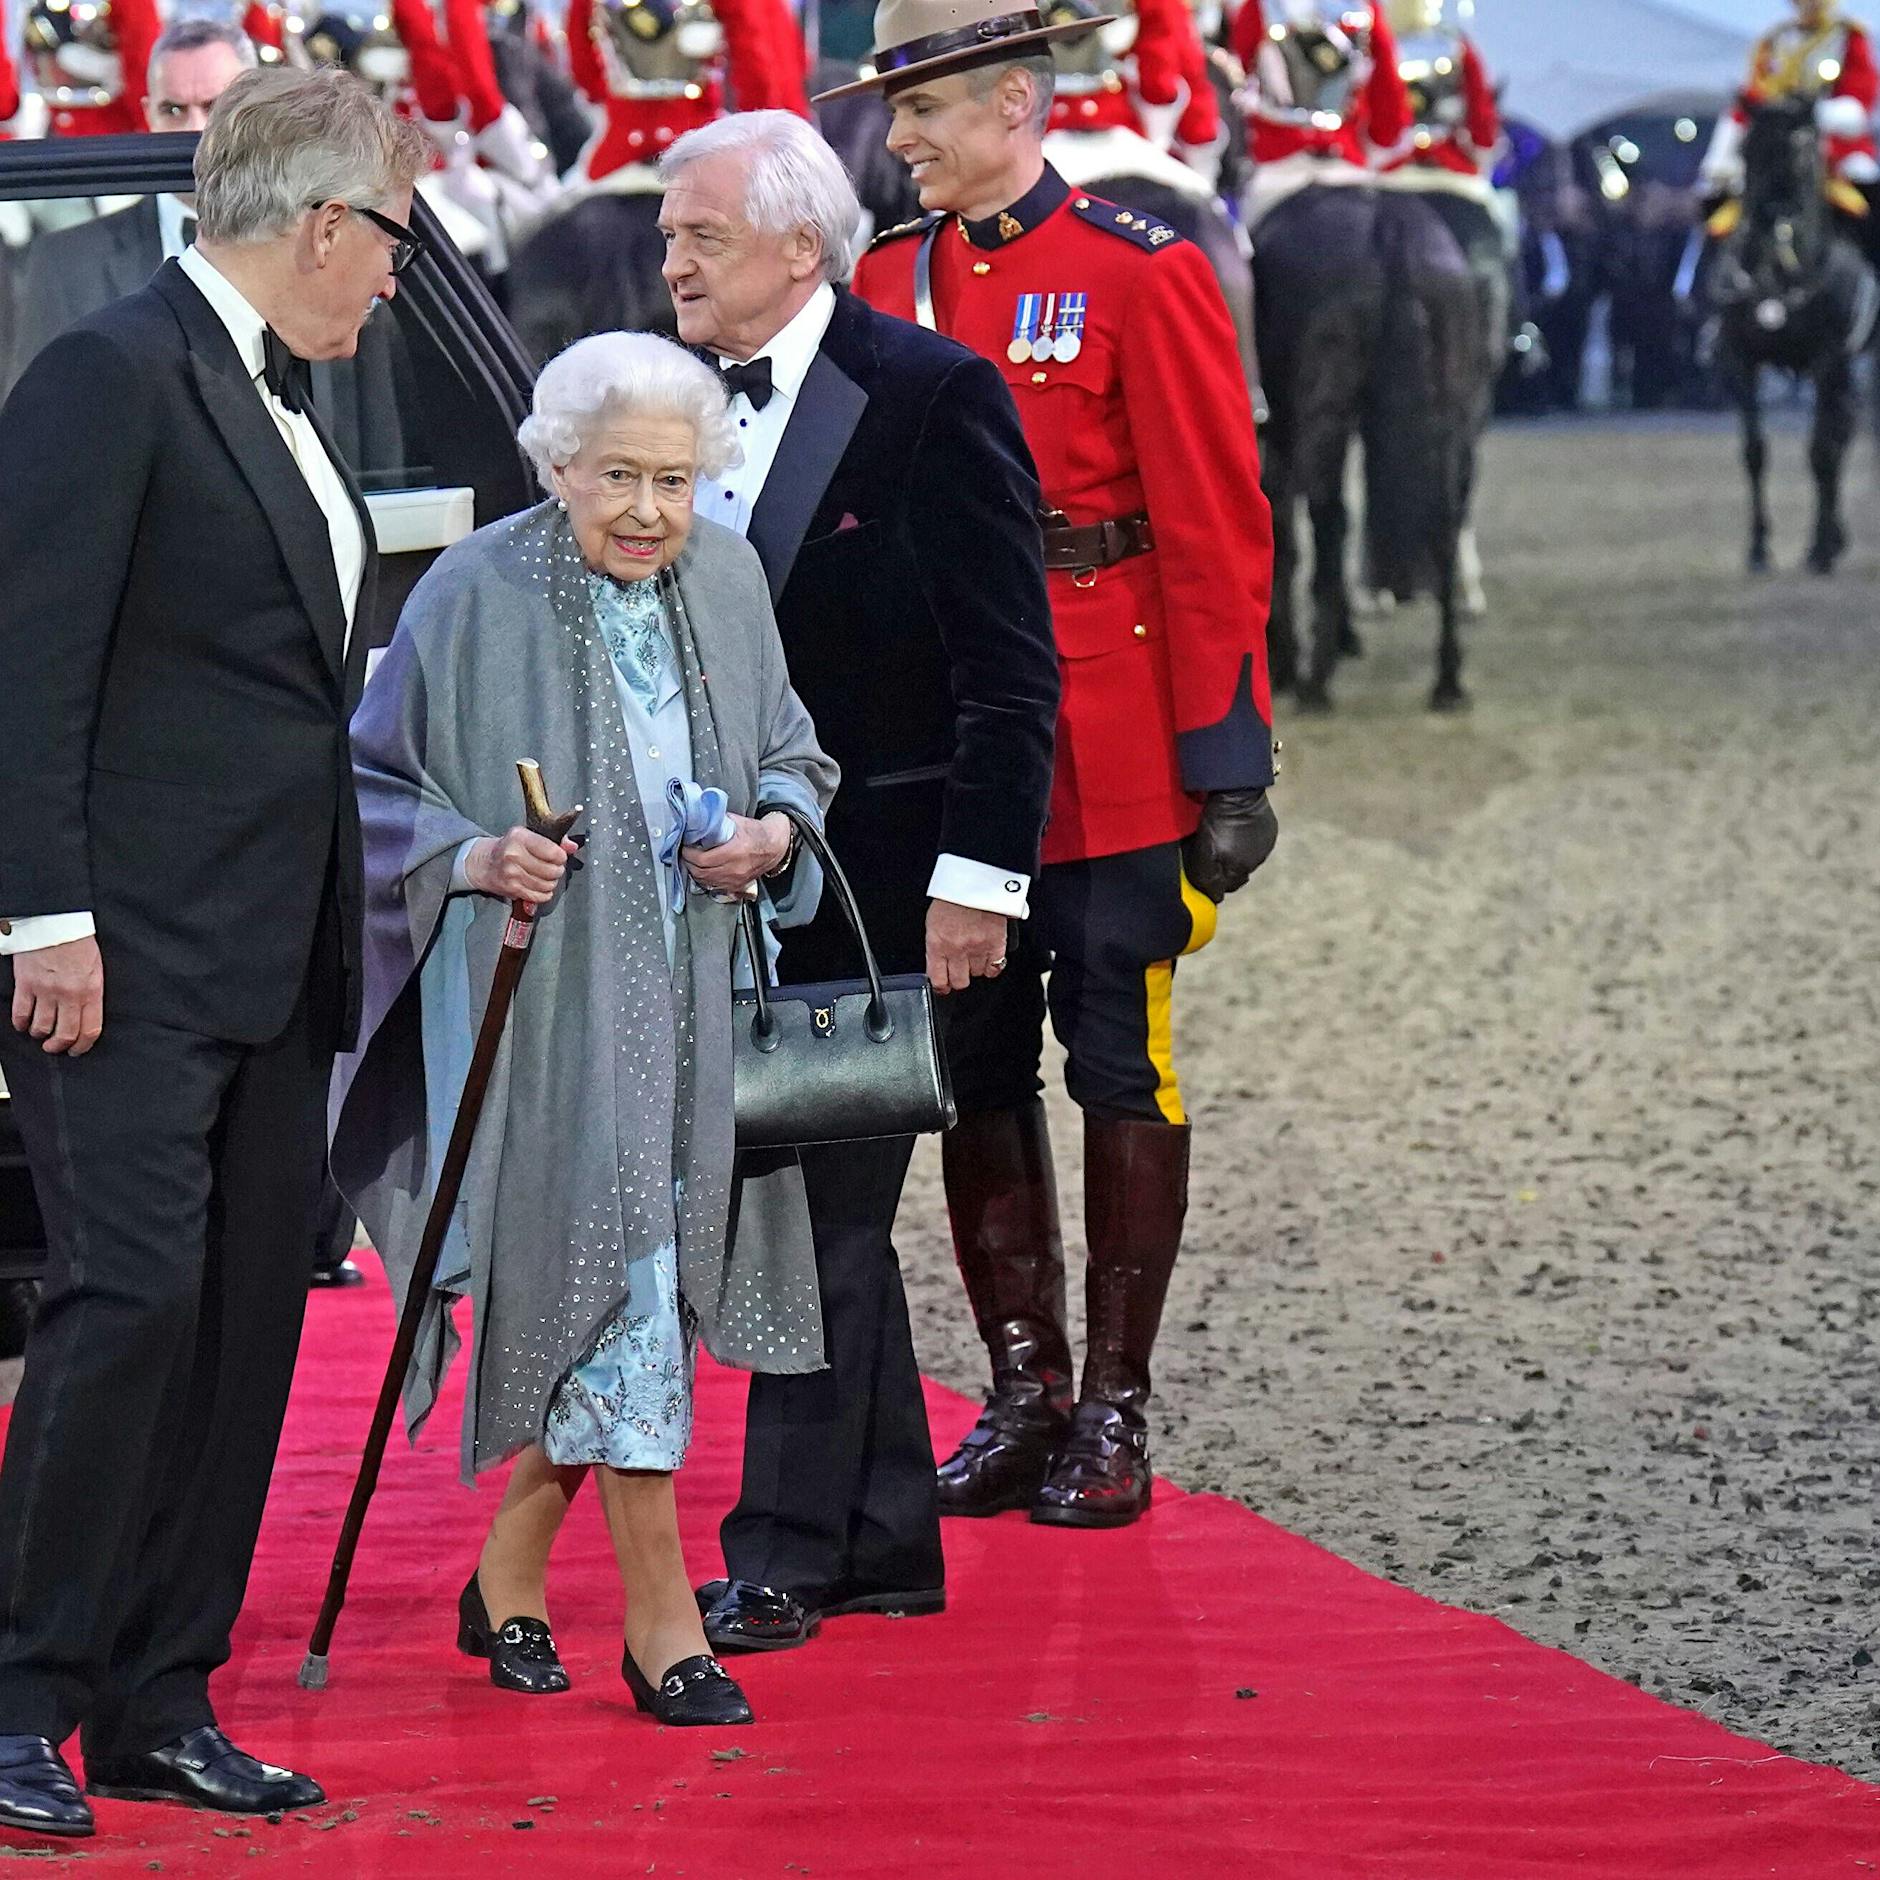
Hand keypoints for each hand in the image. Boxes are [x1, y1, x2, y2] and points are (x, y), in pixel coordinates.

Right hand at [10, 935, 103, 1055]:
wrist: (56, 922)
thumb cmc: (77, 943)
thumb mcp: (96, 969)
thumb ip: (92, 993)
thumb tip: (88, 1014)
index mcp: (91, 991)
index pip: (89, 1029)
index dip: (82, 1046)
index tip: (77, 1050)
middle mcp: (69, 994)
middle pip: (65, 1034)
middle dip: (59, 1046)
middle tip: (55, 1047)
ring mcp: (46, 990)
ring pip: (41, 1026)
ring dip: (39, 1034)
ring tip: (40, 1034)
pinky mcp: (25, 984)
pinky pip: (21, 1013)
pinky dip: (21, 1023)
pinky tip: (23, 1024)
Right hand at [465, 826, 578, 905]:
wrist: (484, 863)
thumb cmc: (510, 847)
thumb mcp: (529, 836)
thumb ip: (554, 840)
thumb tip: (572, 846)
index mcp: (520, 837)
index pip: (553, 852)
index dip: (561, 857)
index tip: (558, 857)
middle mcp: (514, 855)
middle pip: (552, 870)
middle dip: (557, 870)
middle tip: (553, 867)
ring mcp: (512, 874)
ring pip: (547, 885)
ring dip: (551, 882)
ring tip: (545, 876)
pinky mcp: (511, 889)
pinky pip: (539, 896)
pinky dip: (544, 893)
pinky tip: (539, 886)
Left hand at [682, 812, 790, 897]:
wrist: (774, 847)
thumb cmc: (755, 832)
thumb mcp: (737, 822)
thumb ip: (718, 822)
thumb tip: (699, 819)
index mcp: (734, 851)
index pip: (702, 859)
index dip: (688, 854)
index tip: (684, 846)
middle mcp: (734, 869)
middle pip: (701, 872)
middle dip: (688, 863)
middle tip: (684, 853)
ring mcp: (736, 880)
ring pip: (705, 881)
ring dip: (695, 872)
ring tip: (691, 862)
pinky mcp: (737, 886)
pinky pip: (714, 886)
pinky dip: (705, 880)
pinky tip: (702, 871)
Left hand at [925, 900, 1007, 994]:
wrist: (975, 880)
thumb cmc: (953, 897)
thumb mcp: (933, 922)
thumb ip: (936, 944)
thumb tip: (938, 962)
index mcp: (937, 944)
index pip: (938, 978)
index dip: (941, 986)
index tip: (944, 986)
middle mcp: (956, 949)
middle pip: (959, 981)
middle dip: (959, 978)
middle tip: (960, 971)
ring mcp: (977, 948)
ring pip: (977, 974)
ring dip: (976, 968)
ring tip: (975, 956)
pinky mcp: (996, 944)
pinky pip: (995, 968)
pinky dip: (993, 966)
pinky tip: (989, 958)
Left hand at [1181, 788, 1277, 902]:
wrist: (1238, 790)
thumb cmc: (1216, 818)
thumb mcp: (1204, 849)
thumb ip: (1207, 877)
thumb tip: (1214, 898)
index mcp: (1238, 868)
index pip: (1223, 889)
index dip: (1212, 883)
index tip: (1204, 875)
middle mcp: (1255, 862)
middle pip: (1236, 876)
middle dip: (1224, 871)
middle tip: (1212, 856)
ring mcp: (1264, 847)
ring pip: (1247, 862)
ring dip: (1236, 856)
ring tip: (1225, 841)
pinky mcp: (1270, 833)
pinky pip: (1256, 845)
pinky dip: (1247, 843)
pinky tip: (1238, 831)